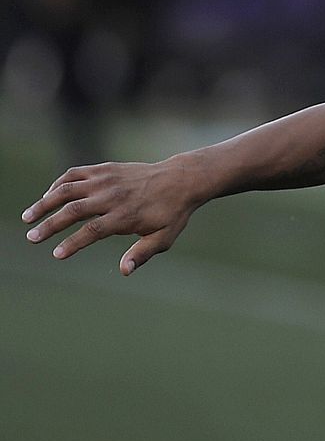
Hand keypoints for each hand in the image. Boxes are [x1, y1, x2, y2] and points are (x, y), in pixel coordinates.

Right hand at [22, 157, 206, 273]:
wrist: (181, 180)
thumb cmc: (171, 213)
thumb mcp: (164, 237)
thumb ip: (142, 254)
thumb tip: (124, 271)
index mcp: (126, 215)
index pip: (92, 231)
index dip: (73, 243)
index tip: (56, 254)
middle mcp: (113, 196)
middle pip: (74, 210)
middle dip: (50, 224)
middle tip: (32, 238)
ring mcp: (107, 179)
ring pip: (67, 189)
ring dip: (44, 202)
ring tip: (28, 217)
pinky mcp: (104, 169)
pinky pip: (74, 174)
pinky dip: (57, 184)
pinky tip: (48, 197)